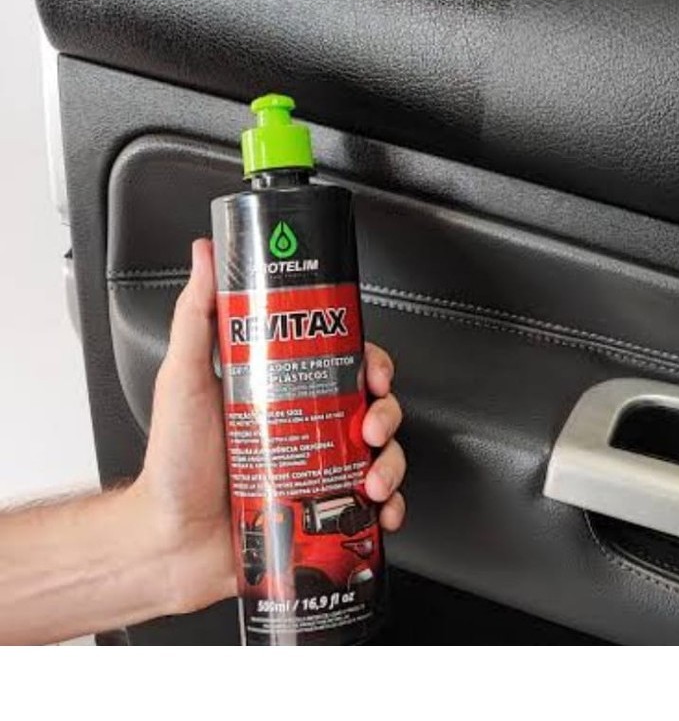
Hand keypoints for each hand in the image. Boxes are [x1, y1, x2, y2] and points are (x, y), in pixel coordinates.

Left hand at [131, 238, 405, 614]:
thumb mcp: (184, 378)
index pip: (345, 363)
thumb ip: (196, 315)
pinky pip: (374, 508)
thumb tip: (205, 254)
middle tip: (371, 428)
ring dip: (392, 465)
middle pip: (374, 406)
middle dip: (388, 414)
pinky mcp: (324, 513)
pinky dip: (390, 508)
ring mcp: (321, 471)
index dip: (372, 363)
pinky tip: (380, 511)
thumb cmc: (174, 463)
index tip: (373, 372)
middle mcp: (310, 427)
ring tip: (370, 481)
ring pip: (384, 455)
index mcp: (286, 390)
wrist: (168, 543)